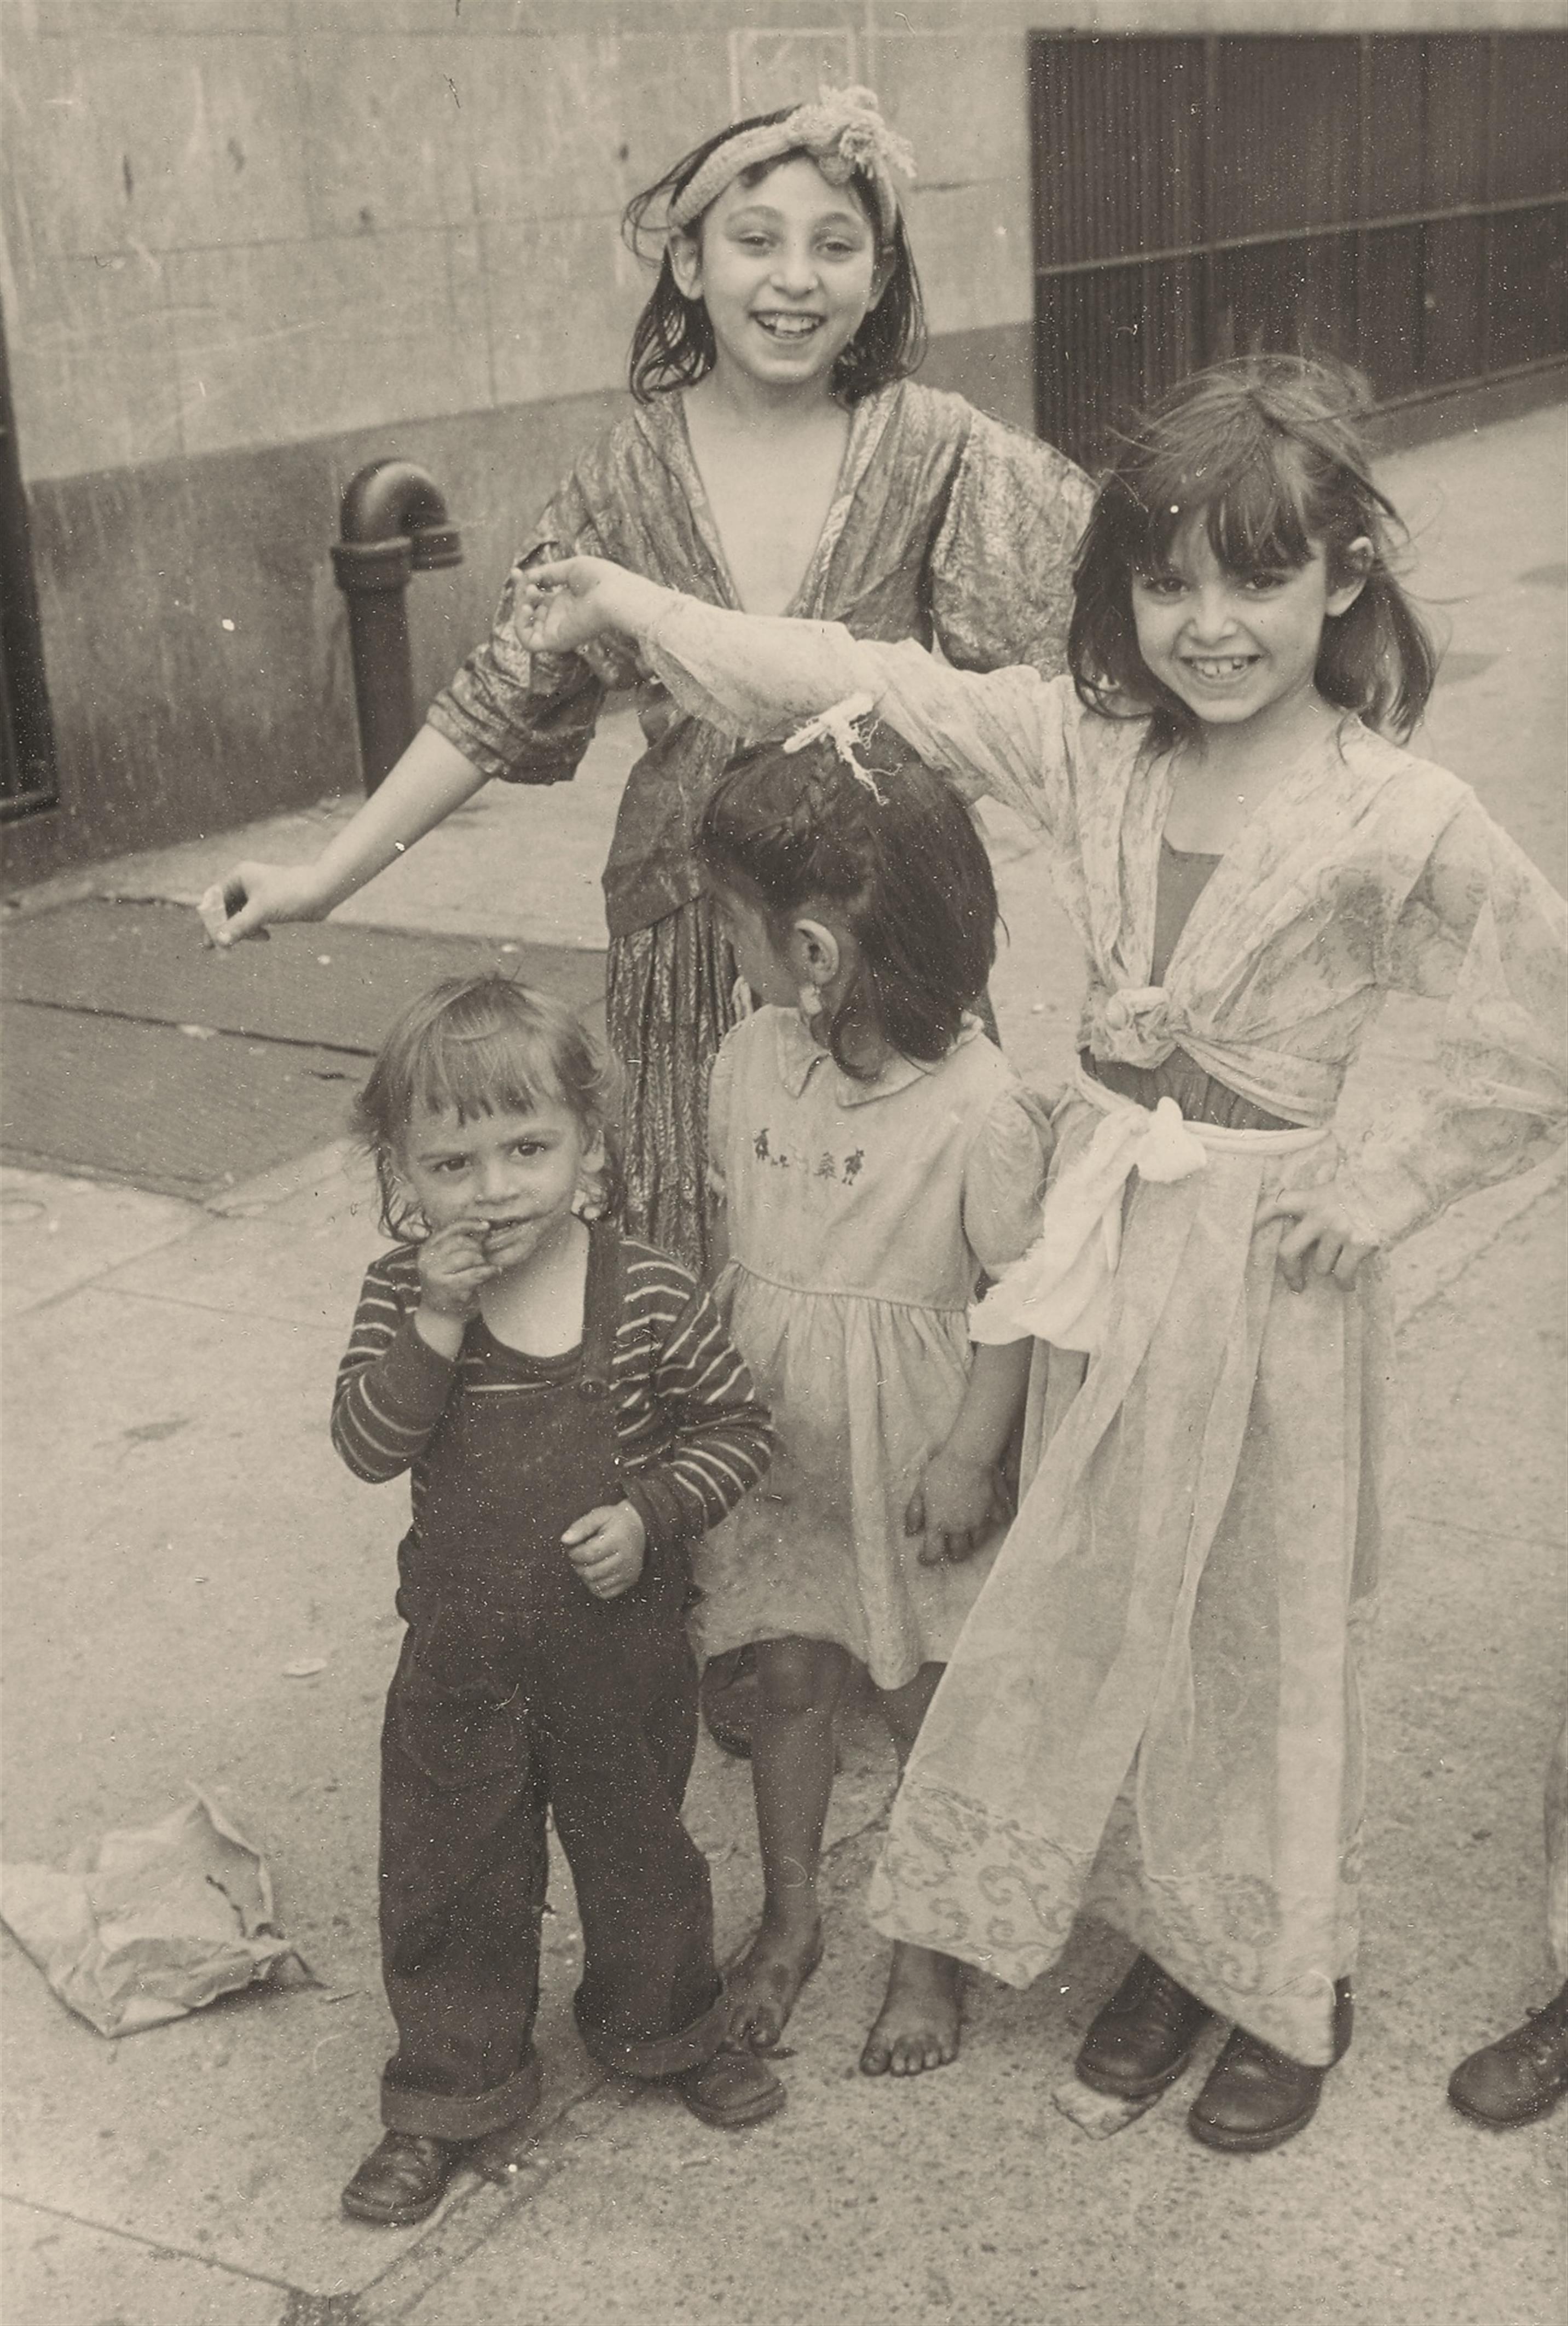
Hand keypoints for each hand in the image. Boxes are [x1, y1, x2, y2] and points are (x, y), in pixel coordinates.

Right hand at [199, 861, 328, 946]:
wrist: (323, 892)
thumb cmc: (291, 894)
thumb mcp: (262, 911)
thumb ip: (239, 925)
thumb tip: (219, 940)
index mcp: (239, 876)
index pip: (214, 899)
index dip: (210, 920)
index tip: (208, 940)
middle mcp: (245, 883)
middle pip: (225, 910)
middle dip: (226, 929)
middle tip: (220, 951)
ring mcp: (257, 894)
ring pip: (239, 917)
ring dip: (244, 931)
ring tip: (258, 939)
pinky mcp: (268, 905)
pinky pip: (252, 921)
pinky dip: (255, 930)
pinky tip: (266, 936)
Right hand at [415, 1218, 495, 1328]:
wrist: (440, 1316)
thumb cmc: (447, 1284)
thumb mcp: (446, 1262)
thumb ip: (459, 1246)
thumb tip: (484, 1228)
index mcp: (426, 1249)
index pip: (449, 1229)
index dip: (470, 1224)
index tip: (486, 1226)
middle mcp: (428, 1261)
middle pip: (460, 1241)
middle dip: (477, 1247)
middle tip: (484, 1256)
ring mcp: (437, 1275)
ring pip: (469, 1256)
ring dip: (483, 1260)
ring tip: (486, 1266)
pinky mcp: (450, 1289)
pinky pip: (477, 1274)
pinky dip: (490, 1271)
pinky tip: (495, 1271)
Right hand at [512, 557, 667, 655]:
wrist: (616, 596)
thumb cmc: (602, 579)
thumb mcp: (570, 568)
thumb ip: (548, 573)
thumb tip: (527, 577)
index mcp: (567, 601)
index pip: (538, 597)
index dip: (523, 584)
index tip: (515, 572)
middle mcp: (561, 617)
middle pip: (530, 609)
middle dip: (520, 591)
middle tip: (523, 579)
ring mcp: (558, 630)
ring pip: (526, 625)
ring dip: (519, 607)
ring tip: (530, 593)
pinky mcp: (557, 641)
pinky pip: (529, 642)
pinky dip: (520, 625)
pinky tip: (526, 608)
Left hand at [562, 1503, 646, 1598]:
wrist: (641, 1528)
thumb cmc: (617, 1521)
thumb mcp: (599, 1515)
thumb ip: (581, 1526)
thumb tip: (565, 1540)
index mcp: (618, 1540)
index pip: (588, 1554)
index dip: (574, 1553)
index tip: (572, 1547)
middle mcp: (625, 1559)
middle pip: (590, 1572)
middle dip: (577, 1565)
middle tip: (578, 1555)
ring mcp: (628, 1573)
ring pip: (595, 1585)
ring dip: (585, 1575)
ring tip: (586, 1563)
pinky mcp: (629, 1582)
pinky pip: (605, 1593)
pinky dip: (595, 1585)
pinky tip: (595, 1572)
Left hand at [904, 1449, 1008, 1565]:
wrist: (967, 1458)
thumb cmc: (940, 1472)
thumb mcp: (919, 1492)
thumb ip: (914, 1514)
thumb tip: (910, 1532)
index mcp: (939, 1524)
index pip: (933, 1553)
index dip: (927, 1559)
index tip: (924, 1558)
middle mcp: (959, 1527)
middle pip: (959, 1553)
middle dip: (953, 1554)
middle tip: (950, 1550)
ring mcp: (978, 1520)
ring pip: (977, 1542)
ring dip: (971, 1542)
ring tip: (966, 1536)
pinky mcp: (993, 1511)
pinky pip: (995, 1523)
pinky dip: (991, 1524)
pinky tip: (987, 1519)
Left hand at [1256, 1186, 1379, 1291]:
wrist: (1404, 1183)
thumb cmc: (1372, 1188)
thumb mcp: (1340, 1189)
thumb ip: (1322, 1206)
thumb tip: (1310, 1237)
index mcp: (1314, 1197)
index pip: (1276, 1204)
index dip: (1257, 1218)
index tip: (1245, 1231)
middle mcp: (1321, 1214)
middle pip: (1287, 1251)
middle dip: (1289, 1272)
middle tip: (1296, 1284)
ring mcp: (1339, 1230)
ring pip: (1320, 1266)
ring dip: (1330, 1270)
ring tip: (1341, 1267)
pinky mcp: (1359, 1244)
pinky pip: (1342, 1274)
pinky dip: (1345, 1283)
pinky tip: (1349, 1284)